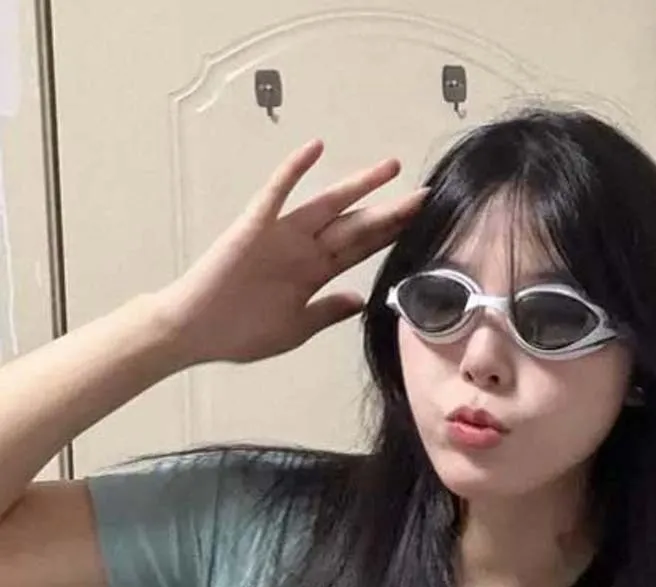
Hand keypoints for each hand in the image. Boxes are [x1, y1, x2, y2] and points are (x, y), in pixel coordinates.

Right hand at [155, 140, 424, 365]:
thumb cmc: (240, 333)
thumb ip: (328, 312)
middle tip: (424, 195)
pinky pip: (277, 194)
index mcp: (315, 275)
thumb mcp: (296, 329)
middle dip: (391, 211)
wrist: (194, 332)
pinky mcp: (254, 227)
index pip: (361, 249)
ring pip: (328, 205)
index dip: (391, 235)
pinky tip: (314, 149)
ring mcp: (281, 236)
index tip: (420, 222)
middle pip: (356, 226)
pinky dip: (293, 171)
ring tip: (390, 168)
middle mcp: (304, 250)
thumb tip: (360, 300)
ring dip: (359, 186)